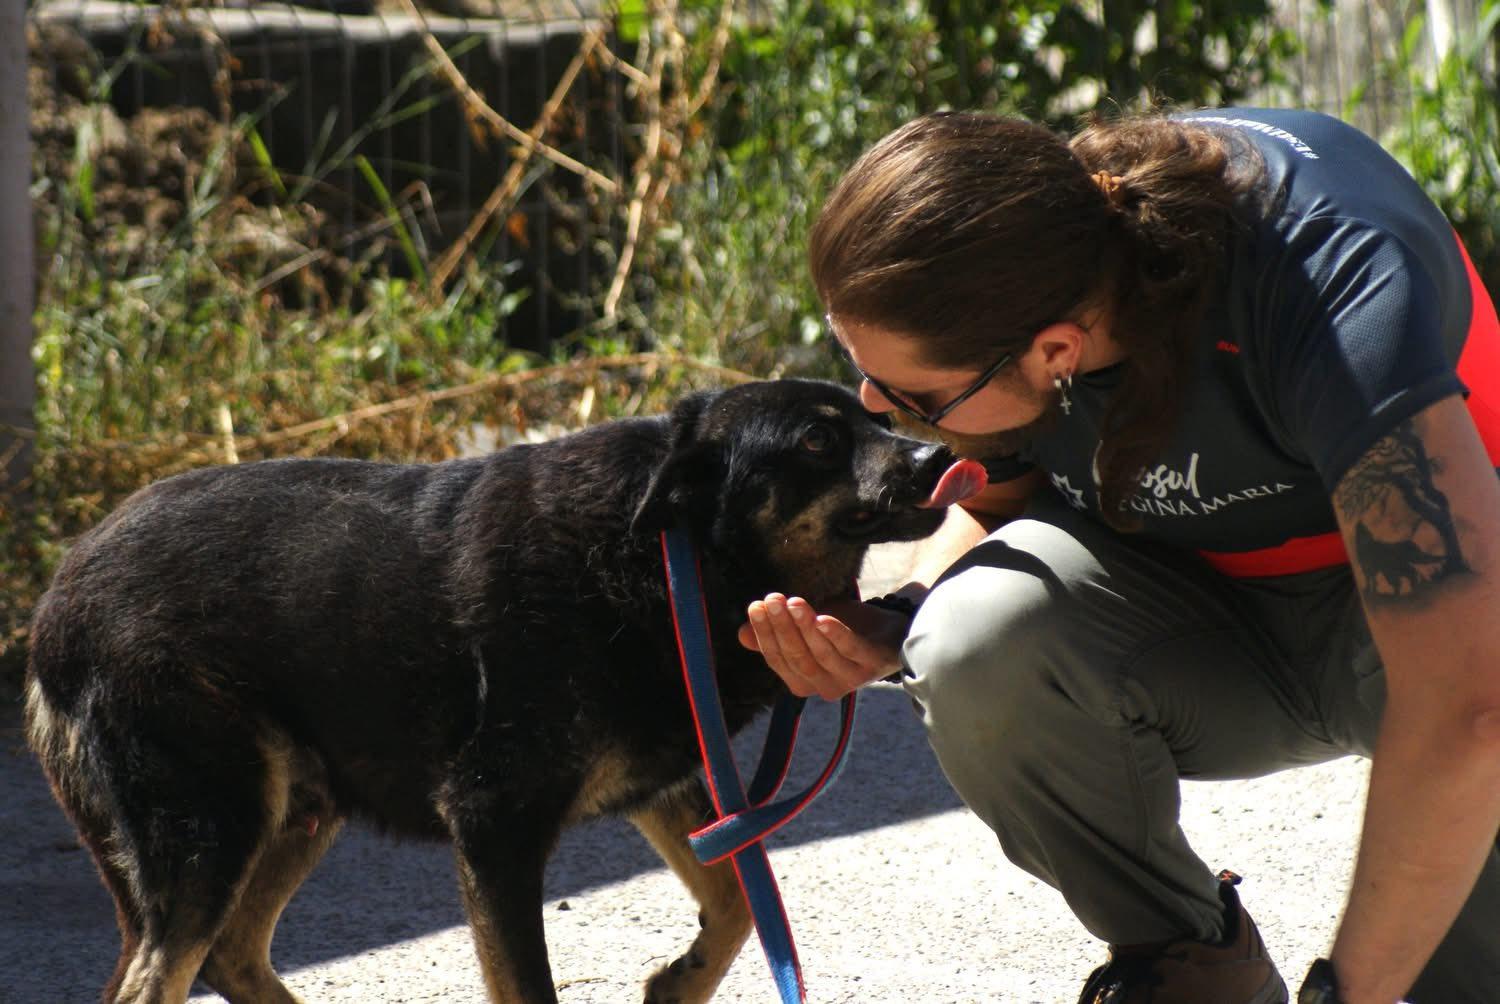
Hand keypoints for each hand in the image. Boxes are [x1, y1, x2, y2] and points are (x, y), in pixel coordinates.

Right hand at [737, 593, 912, 699]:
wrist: (892, 632)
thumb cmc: (844, 631)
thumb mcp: (806, 631)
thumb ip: (777, 635)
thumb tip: (741, 634)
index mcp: (803, 682)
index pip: (777, 659)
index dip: (765, 634)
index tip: (756, 606)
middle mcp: (825, 686)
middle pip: (797, 657)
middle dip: (782, 627)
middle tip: (772, 599)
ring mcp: (851, 677)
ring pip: (820, 654)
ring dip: (804, 627)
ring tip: (794, 602)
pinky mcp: (873, 663)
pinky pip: (851, 650)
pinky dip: (836, 635)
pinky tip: (823, 618)